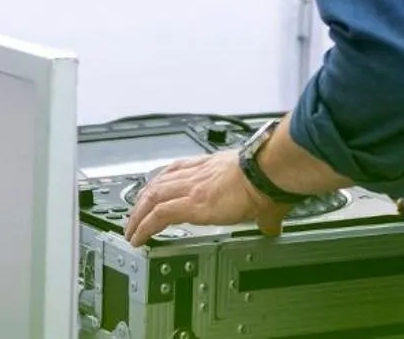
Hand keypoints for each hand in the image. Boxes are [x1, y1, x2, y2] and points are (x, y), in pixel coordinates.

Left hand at [123, 151, 287, 246]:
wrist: (267, 173)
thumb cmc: (268, 176)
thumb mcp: (259, 190)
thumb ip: (263, 210)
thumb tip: (273, 224)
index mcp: (212, 166)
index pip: (178, 169)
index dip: (162, 180)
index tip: (154, 189)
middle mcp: (198, 174)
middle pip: (159, 182)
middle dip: (142, 198)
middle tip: (134, 213)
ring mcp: (192, 188)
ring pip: (152, 197)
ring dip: (138, 214)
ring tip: (131, 230)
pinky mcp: (191, 204)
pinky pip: (158, 215)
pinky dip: (144, 227)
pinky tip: (139, 238)